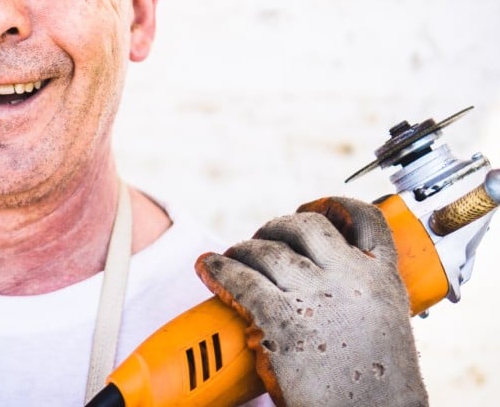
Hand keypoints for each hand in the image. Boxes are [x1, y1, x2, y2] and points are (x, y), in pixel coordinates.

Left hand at [195, 197, 427, 406]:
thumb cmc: (378, 387)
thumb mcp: (384, 325)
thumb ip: (360, 294)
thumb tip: (319, 278)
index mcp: (384, 279)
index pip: (365, 218)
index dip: (334, 205)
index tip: (311, 209)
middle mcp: (351, 279)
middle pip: (305, 226)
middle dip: (277, 228)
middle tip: (263, 243)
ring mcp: (316, 298)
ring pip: (267, 250)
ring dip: (243, 249)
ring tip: (232, 258)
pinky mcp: (282, 322)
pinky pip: (241, 280)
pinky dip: (219, 270)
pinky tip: (208, 268)